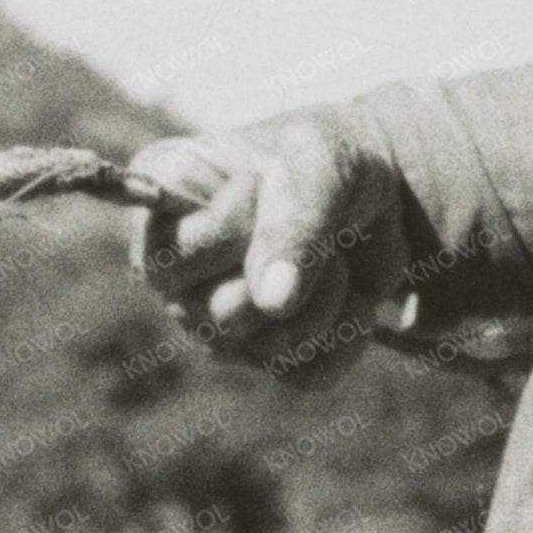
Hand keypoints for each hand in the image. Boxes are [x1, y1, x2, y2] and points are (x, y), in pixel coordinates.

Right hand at [126, 114, 416, 385]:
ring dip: (323, 301)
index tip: (264, 181)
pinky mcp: (262, 354)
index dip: (238, 228)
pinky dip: (345, 334)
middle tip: (316, 226)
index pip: (174, 253)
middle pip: (215, 313)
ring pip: (262, 348)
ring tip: (337, 257)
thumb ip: (292, 220)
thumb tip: (272, 304)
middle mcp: (173, 269)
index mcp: (160, 203)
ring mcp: (211, 319)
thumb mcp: (316, 160)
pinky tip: (352, 294)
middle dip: (288, 272)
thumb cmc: (324, 159)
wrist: (372, 189)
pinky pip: (305, 373)